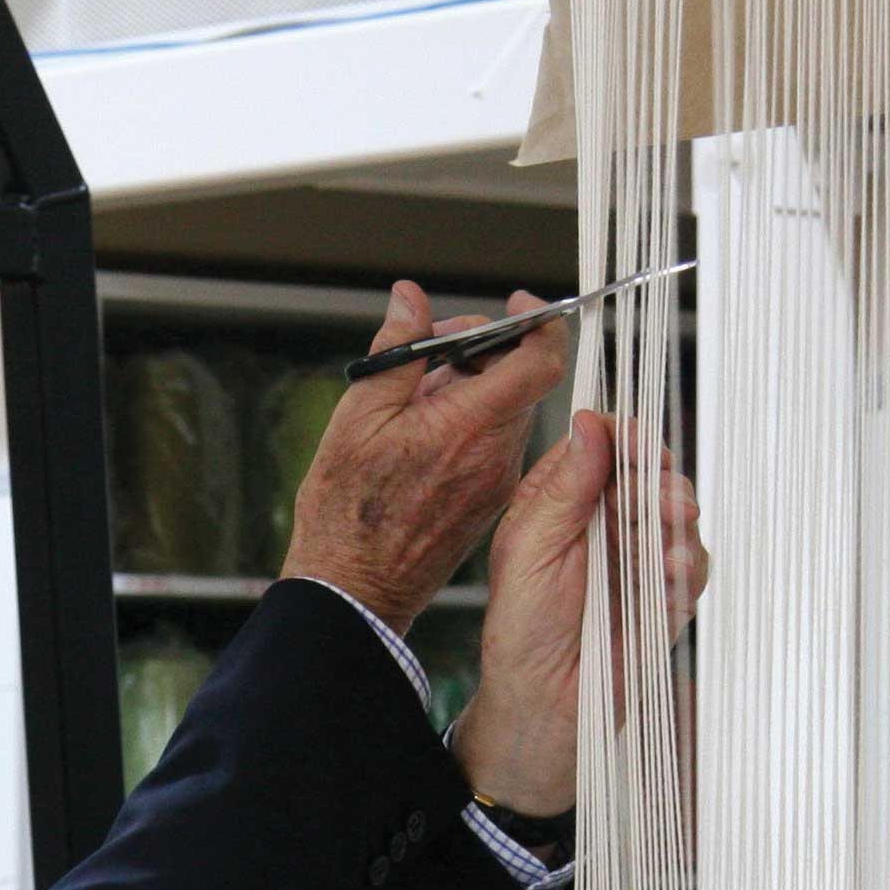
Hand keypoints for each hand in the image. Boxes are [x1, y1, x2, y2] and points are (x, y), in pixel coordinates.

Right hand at [278, 282, 570, 632]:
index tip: (513, 305)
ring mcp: (497, 483)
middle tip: (428, 349)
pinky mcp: (489, 502)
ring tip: (412, 397)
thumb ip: (398, 350)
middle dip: (479, 349)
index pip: (540, 362)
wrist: (355, 589)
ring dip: (469, 385)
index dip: (538, 322)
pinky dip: (466, 420)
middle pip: (518, 379)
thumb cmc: (348, 510)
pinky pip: (492, 442)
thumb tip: (411, 300)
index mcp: (470, 428)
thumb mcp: (359, 415)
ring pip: (504, 409)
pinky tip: (420, 431)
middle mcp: (497, 457)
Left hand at [455, 412, 706, 818]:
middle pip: (649, 476)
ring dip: (677, 522)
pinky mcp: (664, 595)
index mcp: (562, 501)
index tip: (638, 442)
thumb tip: (591, 423)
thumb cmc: (522, 633)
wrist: (543, 705)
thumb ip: (564, 487)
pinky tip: (670, 574)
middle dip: (658, 482)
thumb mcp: (530, 549)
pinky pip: (692, 568)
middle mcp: (603, 522)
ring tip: (666, 539)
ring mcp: (637, 558)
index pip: (604, 447)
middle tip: (656, 497)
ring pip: (678, 518)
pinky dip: (686, 566)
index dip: (626, 438)